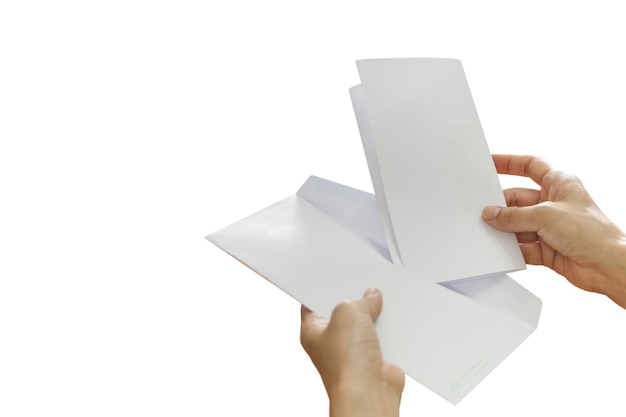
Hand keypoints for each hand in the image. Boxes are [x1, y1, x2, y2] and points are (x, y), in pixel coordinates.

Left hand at [300, 288, 404, 416]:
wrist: (369, 393)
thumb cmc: (346, 362)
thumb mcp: (349, 312)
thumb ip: (359, 300)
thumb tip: (370, 297)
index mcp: (312, 331)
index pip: (313, 302)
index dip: (324, 287)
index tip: (336, 274)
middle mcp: (330, 343)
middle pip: (343, 312)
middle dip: (355, 300)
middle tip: (364, 285)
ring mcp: (352, 352)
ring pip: (364, 325)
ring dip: (374, 315)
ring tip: (381, 301)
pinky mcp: (373, 359)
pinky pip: (381, 338)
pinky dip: (388, 330)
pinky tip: (393, 320)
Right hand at [482, 154, 625, 307]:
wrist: (608, 266)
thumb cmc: (593, 233)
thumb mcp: (545, 215)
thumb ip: (513, 216)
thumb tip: (491, 213)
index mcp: (560, 183)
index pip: (530, 166)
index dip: (510, 162)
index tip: (490, 163)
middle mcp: (555, 203)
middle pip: (518, 199)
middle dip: (501, 206)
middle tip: (483, 210)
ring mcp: (550, 227)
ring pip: (518, 224)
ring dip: (505, 229)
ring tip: (489, 231)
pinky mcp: (547, 248)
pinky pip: (522, 246)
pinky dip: (512, 248)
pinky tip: (502, 249)